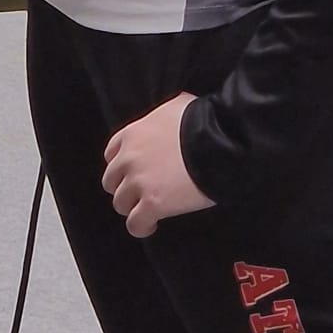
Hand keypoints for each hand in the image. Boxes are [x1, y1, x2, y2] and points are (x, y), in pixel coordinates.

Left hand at [102, 94, 213, 238]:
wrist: (220, 142)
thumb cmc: (205, 121)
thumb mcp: (178, 105)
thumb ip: (163, 115)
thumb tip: (171, 116)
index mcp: (132, 134)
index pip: (111, 154)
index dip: (124, 165)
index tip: (135, 171)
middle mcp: (129, 158)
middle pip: (111, 181)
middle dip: (126, 187)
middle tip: (144, 191)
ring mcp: (139, 182)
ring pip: (120, 203)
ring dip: (134, 207)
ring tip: (149, 210)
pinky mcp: (152, 204)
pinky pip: (135, 224)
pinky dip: (142, 227)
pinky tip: (152, 224)